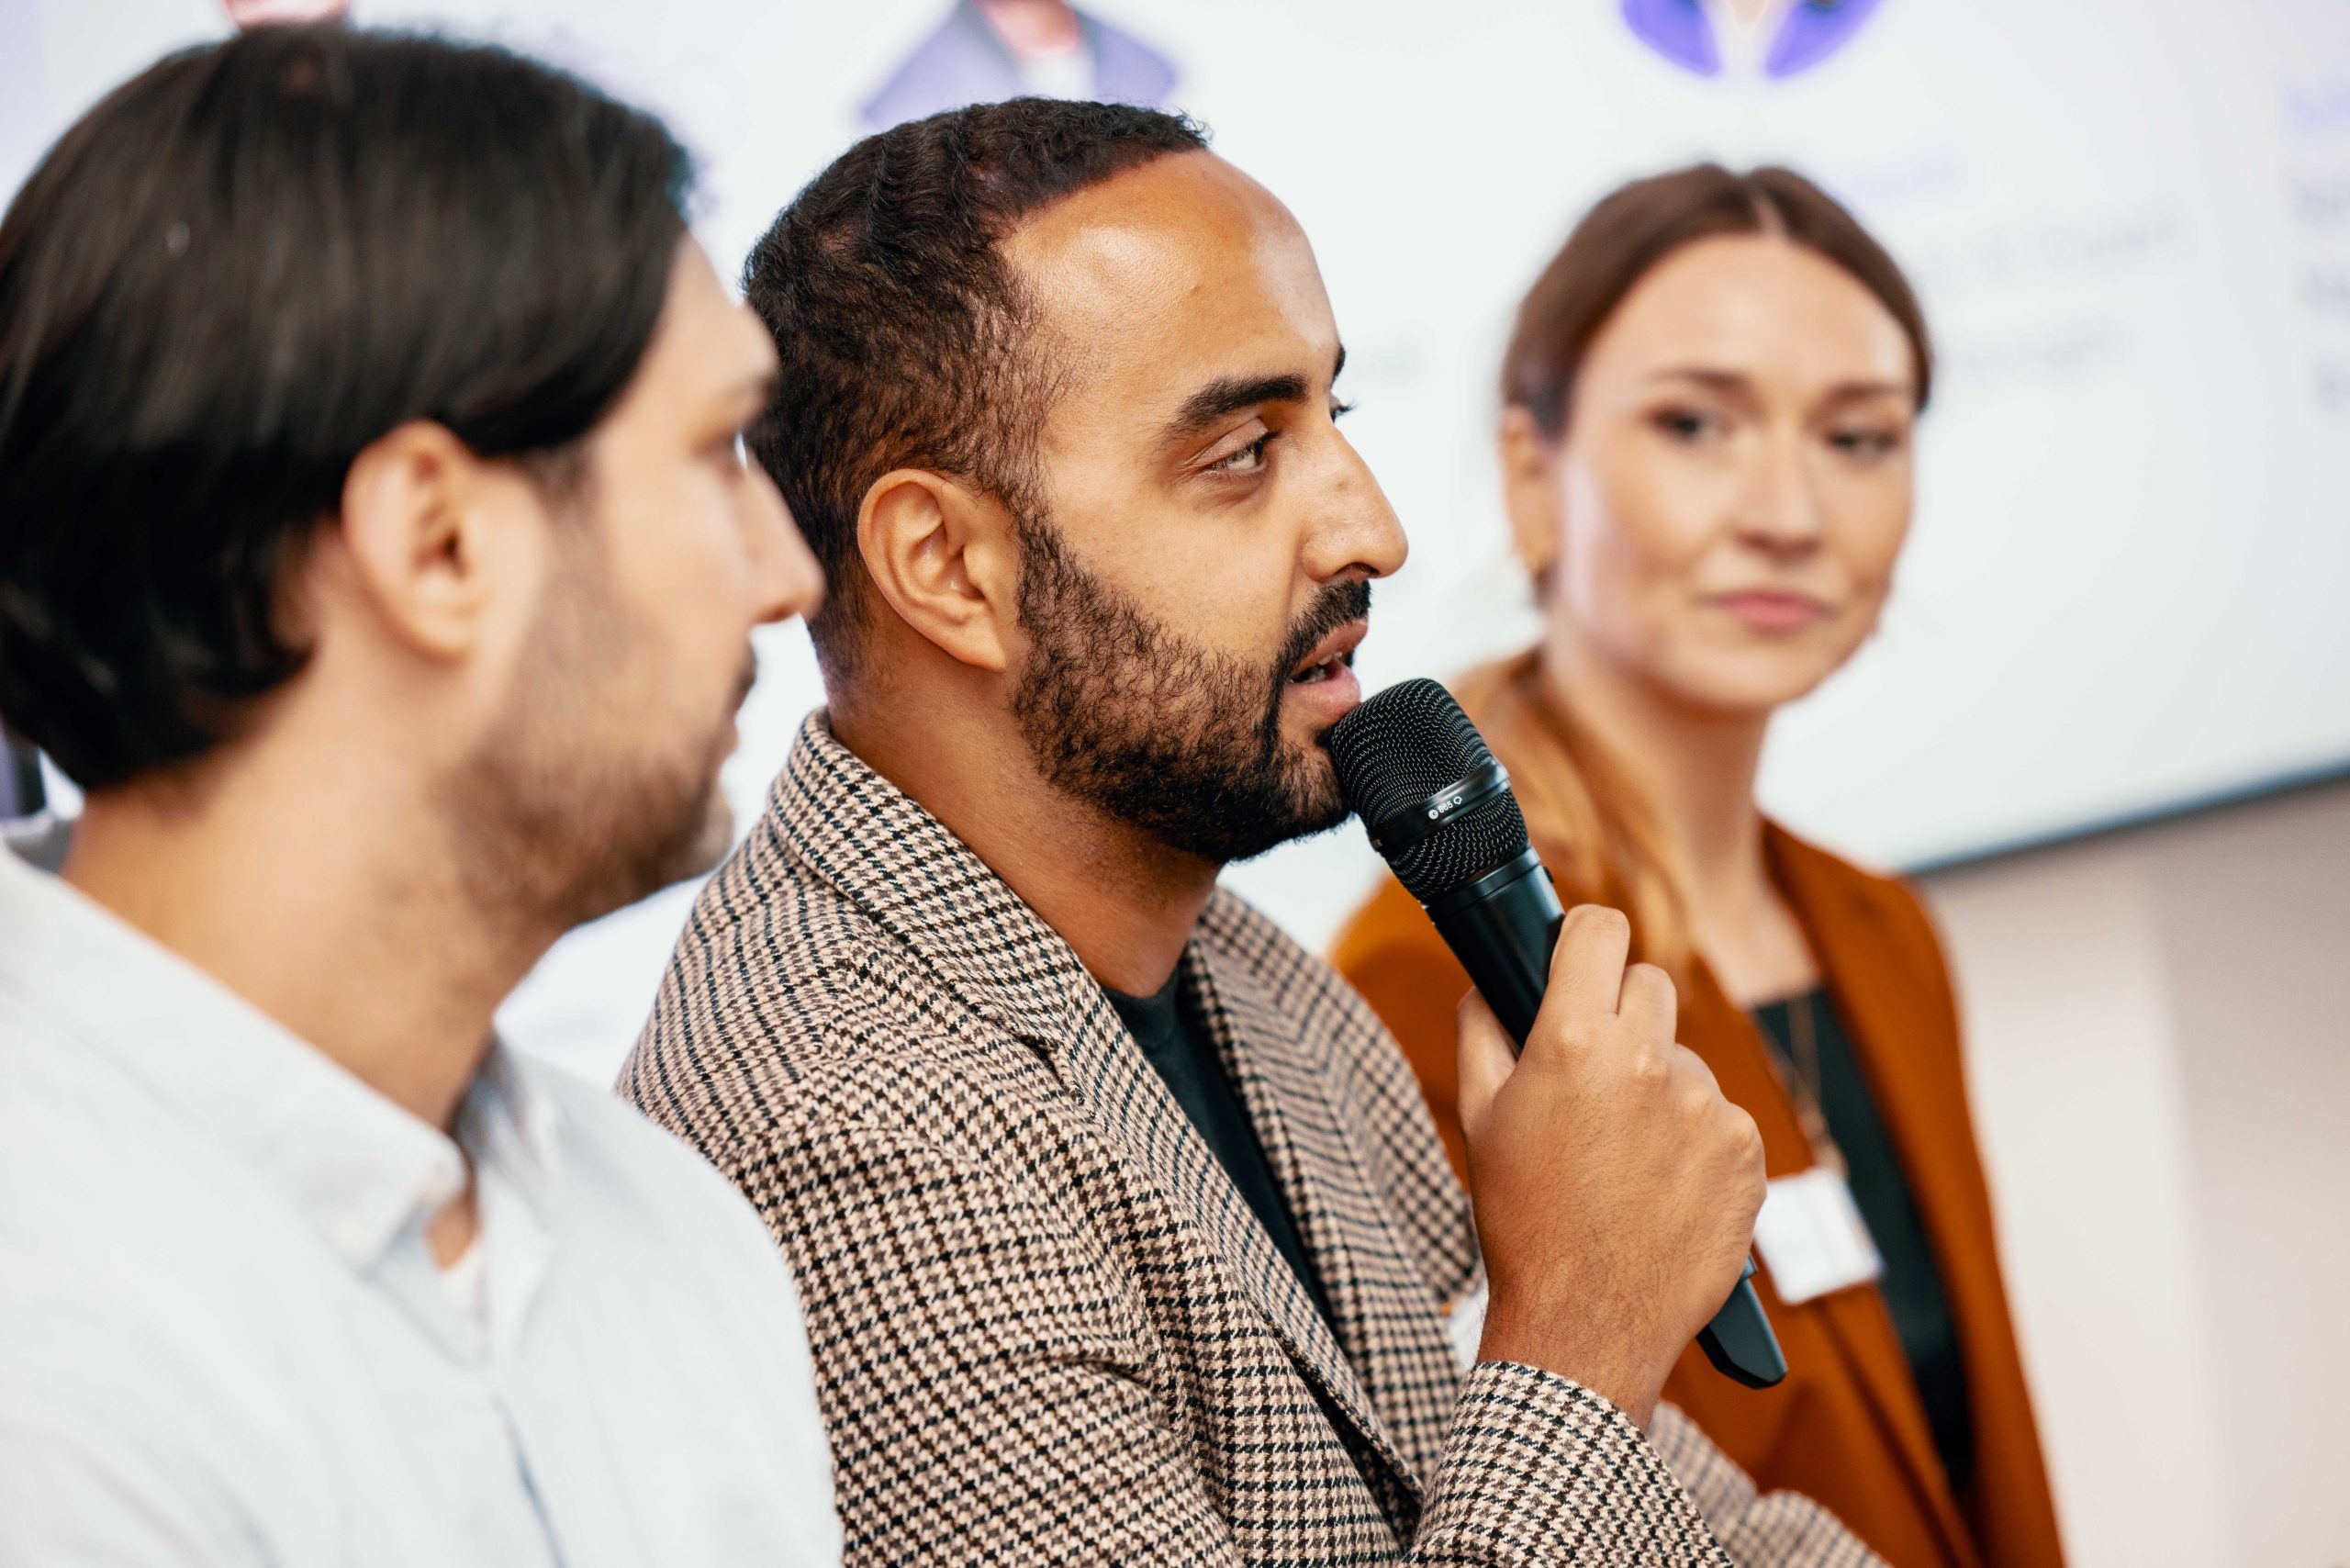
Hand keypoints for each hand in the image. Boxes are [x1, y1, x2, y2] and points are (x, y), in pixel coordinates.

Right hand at [1457, 904, 1764, 1426]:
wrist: (1586, 1325)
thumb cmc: (1521, 1220)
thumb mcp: (1479, 1118)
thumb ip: (1482, 1031)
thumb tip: (1491, 982)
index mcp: (1574, 1040)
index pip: (1601, 929)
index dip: (1586, 936)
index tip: (1580, 954)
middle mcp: (1648, 1061)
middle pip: (1650, 984)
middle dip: (1622, 1013)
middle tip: (1594, 1072)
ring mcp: (1707, 1107)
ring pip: (1684, 1058)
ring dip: (1659, 1086)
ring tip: (1624, 1157)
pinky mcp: (1747, 1151)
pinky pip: (1721, 1116)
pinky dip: (1696, 1140)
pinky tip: (1662, 1186)